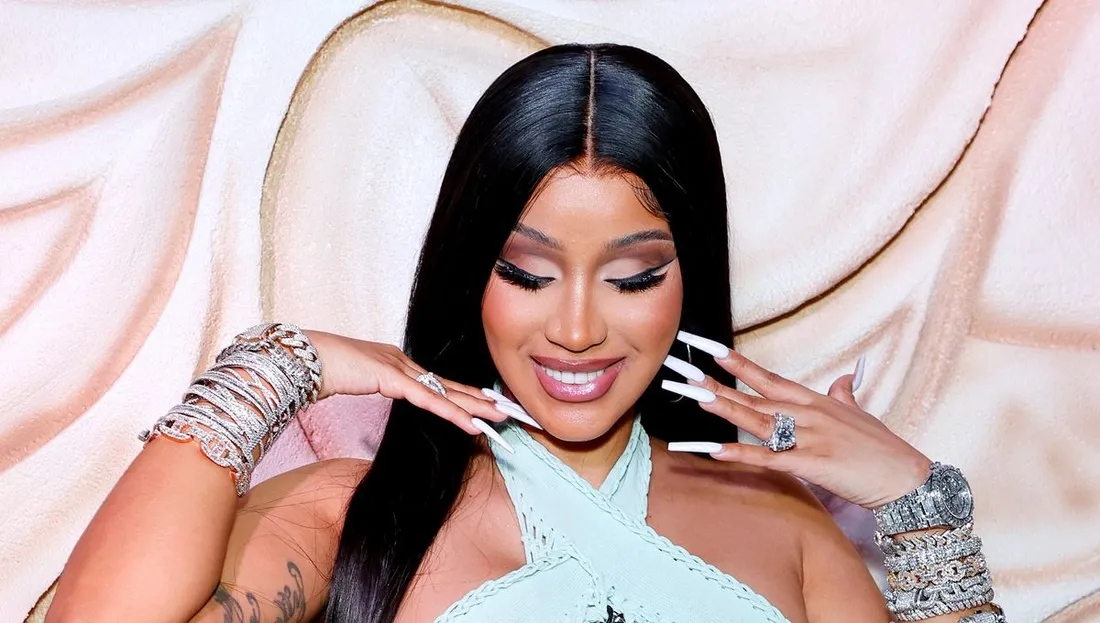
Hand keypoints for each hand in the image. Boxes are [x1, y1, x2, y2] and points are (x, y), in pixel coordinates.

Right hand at [303, 330, 516, 446]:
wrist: (301, 358)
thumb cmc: (319, 370)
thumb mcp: (354, 380)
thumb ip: (371, 384)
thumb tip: (376, 388)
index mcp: (394, 362)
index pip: (435, 382)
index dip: (461, 394)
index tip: (483, 402)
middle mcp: (402, 361)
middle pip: (447, 385)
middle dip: (478, 399)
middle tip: (506, 409)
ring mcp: (398, 368)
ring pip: (445, 392)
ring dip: (475, 407)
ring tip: (499, 416)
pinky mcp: (392, 378)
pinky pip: (428, 400)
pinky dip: (452, 413)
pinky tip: (471, 423)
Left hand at [663, 331, 931, 508]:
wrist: (908, 479)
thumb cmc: (884, 450)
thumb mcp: (861, 416)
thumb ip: (846, 395)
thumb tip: (844, 378)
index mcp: (815, 400)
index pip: (768, 377)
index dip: (737, 363)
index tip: (708, 348)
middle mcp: (807, 413)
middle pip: (752, 395)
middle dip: (715, 382)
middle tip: (681, 369)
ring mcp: (808, 437)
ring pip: (756, 420)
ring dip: (722, 409)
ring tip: (691, 397)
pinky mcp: (810, 464)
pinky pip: (768, 458)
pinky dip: (740, 454)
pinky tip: (714, 450)